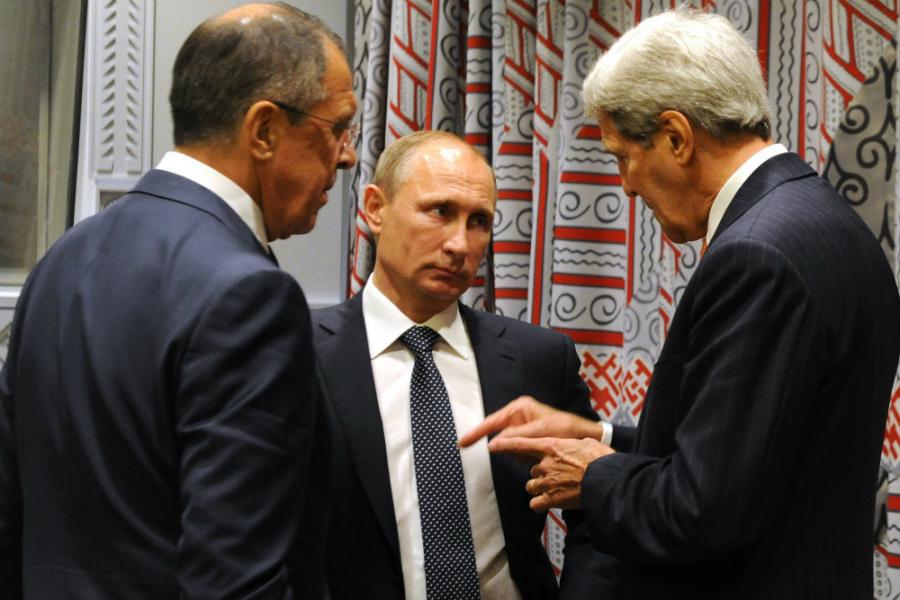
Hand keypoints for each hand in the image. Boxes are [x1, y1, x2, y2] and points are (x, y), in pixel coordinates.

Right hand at [458, 395, 602, 447]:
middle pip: (499, 435)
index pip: (491, 422)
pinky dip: (524, 456)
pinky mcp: (528, 438)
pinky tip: (535, 455)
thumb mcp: (540, 432)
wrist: (585, 436)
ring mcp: (523, 427)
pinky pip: (518, 450)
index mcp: (519, 408)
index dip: (475, 433)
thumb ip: (516, 438)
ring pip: (509, 446)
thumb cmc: (565, 429)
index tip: (462, 443)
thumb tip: (492, 445)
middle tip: (521, 454)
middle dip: (509, 447)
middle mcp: (518, 415)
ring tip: (534, 453)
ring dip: (518, 453)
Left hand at [489, 436, 613, 510]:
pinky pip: (535, 503)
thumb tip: (577, 446)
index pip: (522, 444)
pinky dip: (540, 504)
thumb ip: (574, 445)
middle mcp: (545, 464)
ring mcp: (547, 482)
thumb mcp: (587, 443)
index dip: (505, 445)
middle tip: (557, 475)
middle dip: (541, 473)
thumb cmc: (600, 460)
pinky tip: (549, 503)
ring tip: (556, 489)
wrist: (606, 481)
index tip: (493, 445)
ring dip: (540, 487)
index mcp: (551, 446)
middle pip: (531, 469)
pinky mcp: (551, 500)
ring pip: (531, 485)